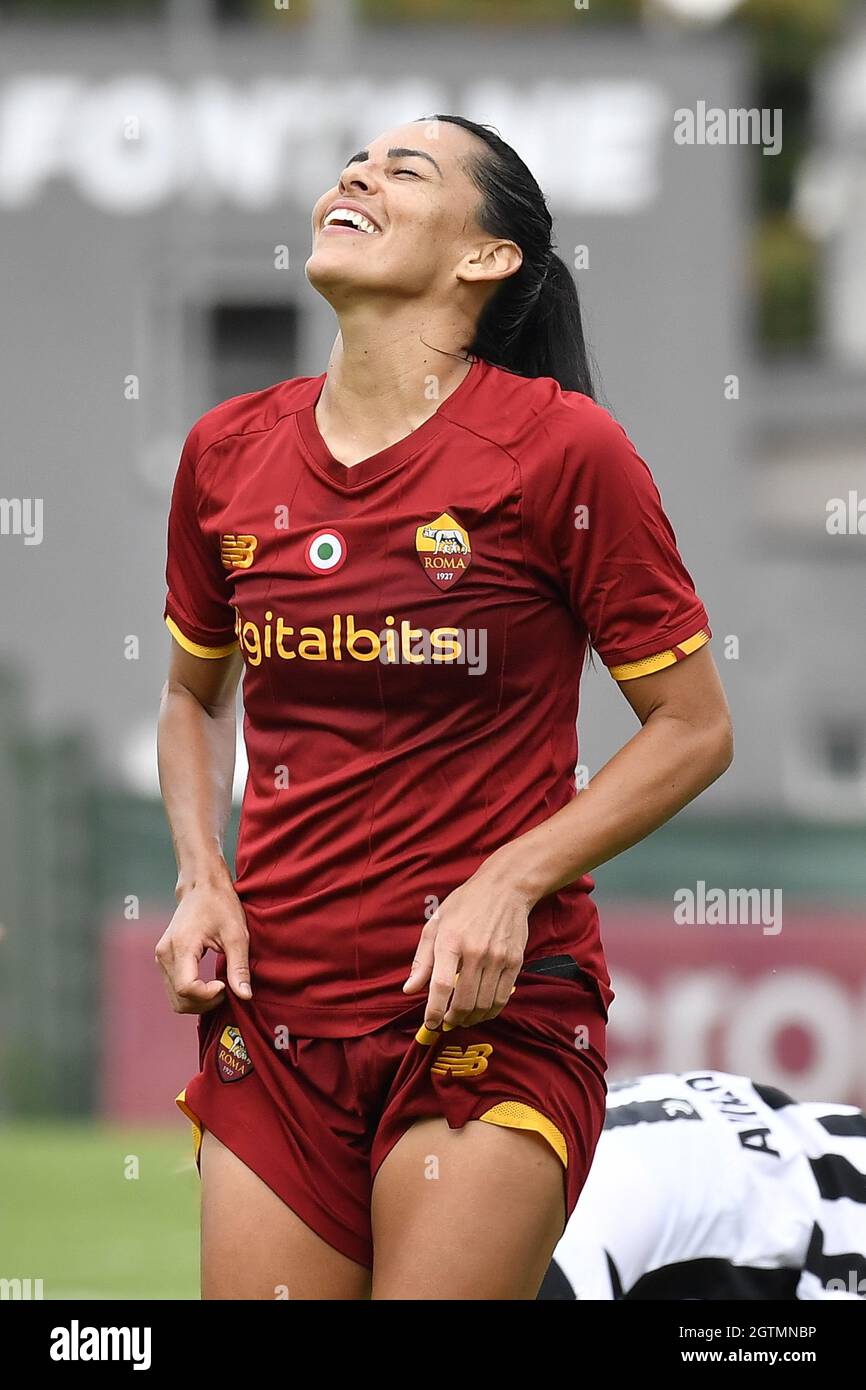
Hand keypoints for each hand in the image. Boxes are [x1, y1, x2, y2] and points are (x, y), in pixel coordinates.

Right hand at [154, 879, 250, 1014]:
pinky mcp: (164, 959)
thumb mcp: (236, 935)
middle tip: (227, 989)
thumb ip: (238, 967)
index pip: (187, 989)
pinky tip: (209, 984)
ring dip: (198, 1001)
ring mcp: (161, 957)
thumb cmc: (220, 904)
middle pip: (179, 999)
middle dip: (205, 1003)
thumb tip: (244, 996)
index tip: (226, 985)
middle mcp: (165, 954)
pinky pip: (174, 988)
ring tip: (220, 986)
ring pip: (175, 998)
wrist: (202, 886)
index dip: (208, 996)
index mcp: (181, 946)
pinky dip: (192, 994)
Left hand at [402, 861, 531, 1030]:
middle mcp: (476, 951)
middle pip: (465, 1001)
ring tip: (463, 1019)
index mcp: (450, 940)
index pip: (441, 985)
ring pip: (484, 1004)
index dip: (434, 1010)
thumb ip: (422, 960)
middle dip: (454, 1019)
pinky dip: (491, 1011)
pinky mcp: (514, 961)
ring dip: (472, 1019)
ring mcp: (498, 958)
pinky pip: (503, 997)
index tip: (430, 1023)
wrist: (505, 888)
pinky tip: (482, 1011)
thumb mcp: (436, 924)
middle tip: (448, 1022)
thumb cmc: (465, 905)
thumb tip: (409, 990)